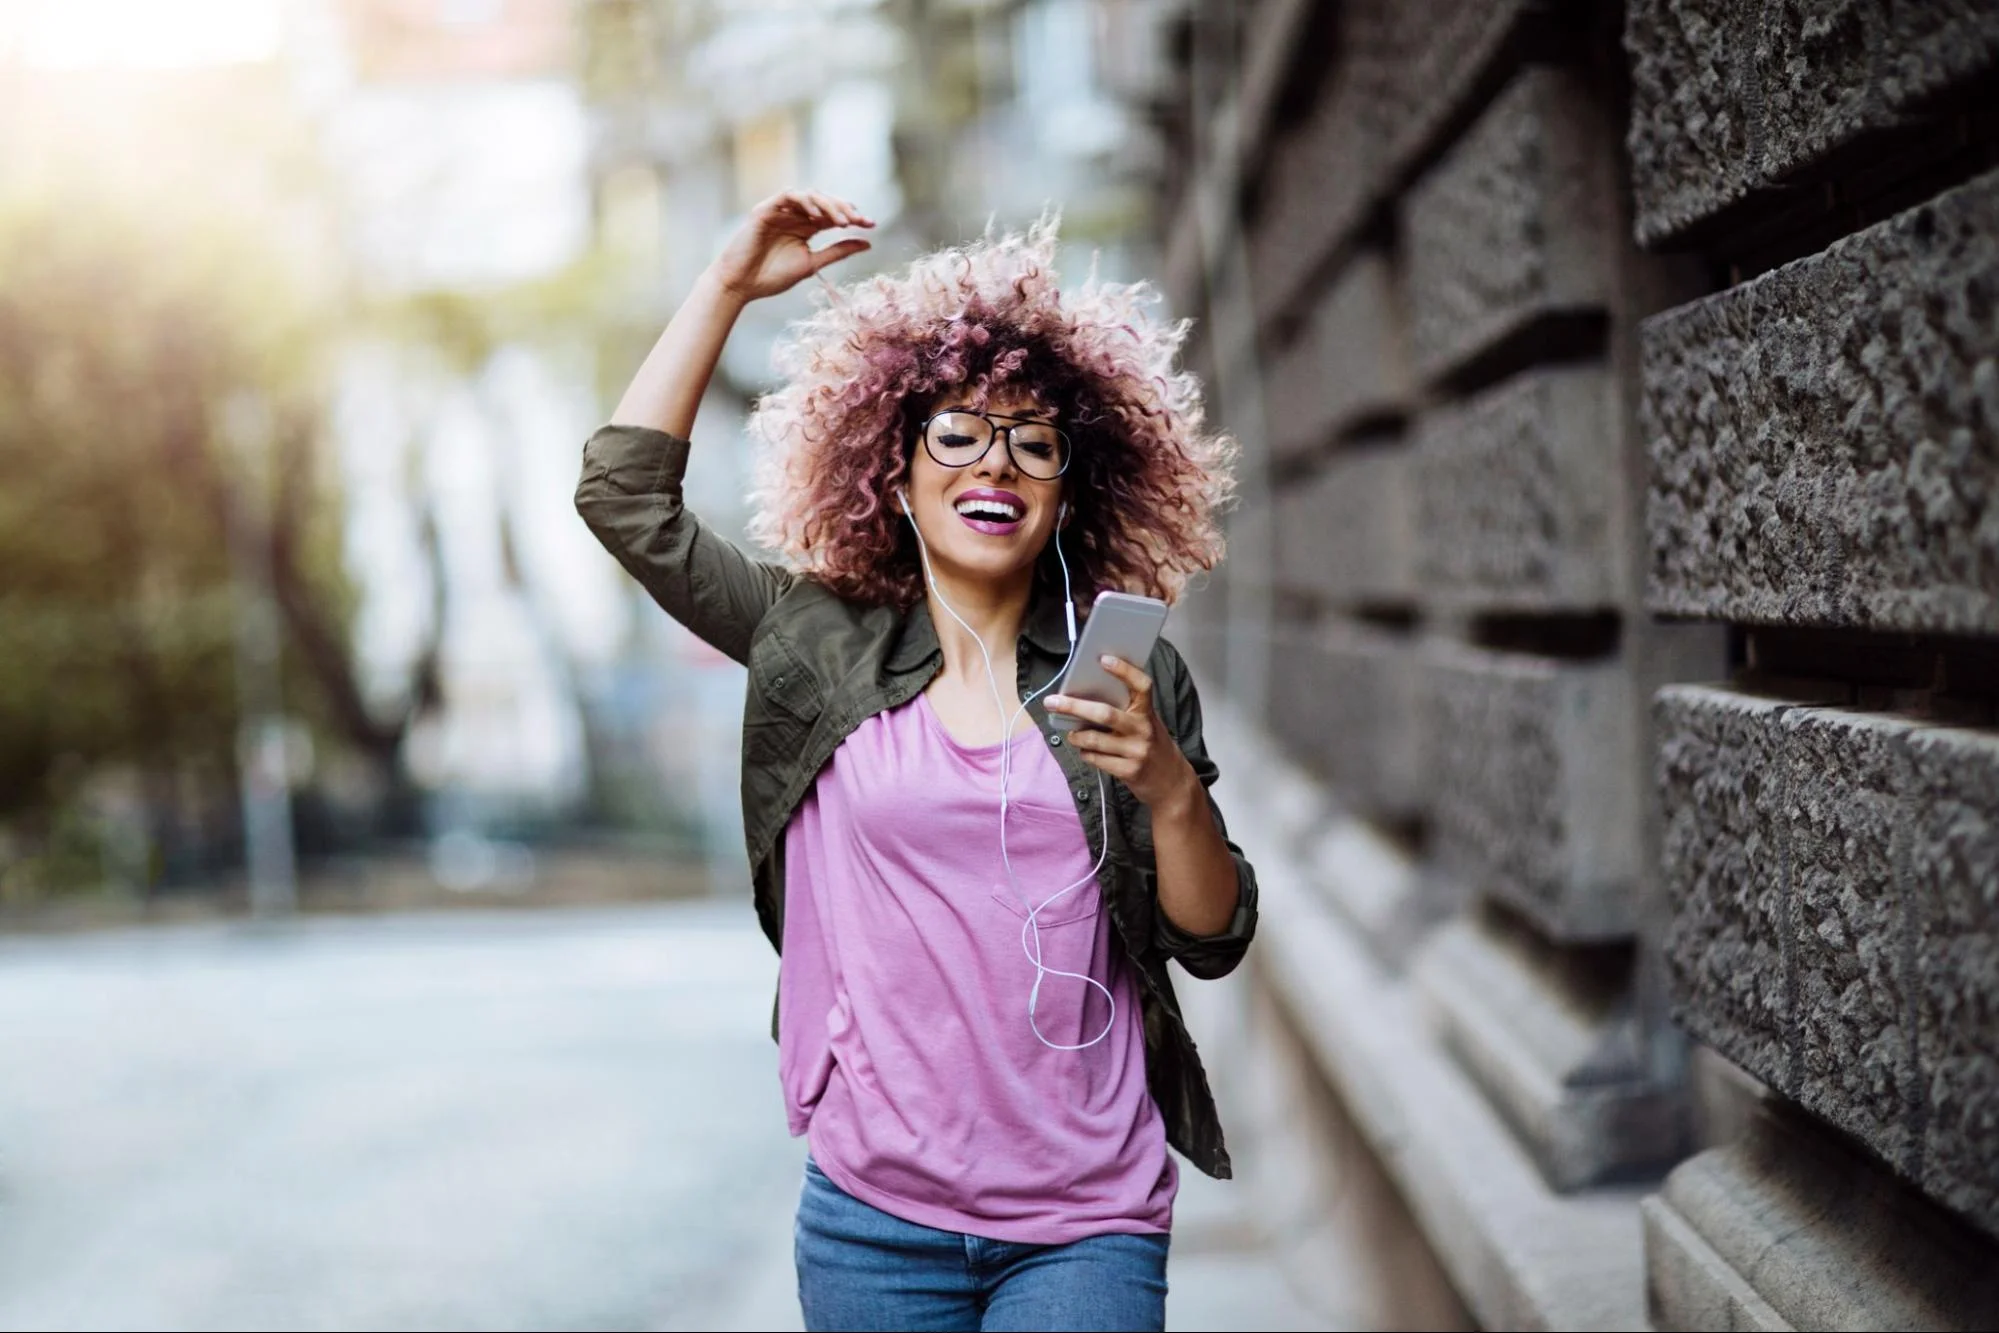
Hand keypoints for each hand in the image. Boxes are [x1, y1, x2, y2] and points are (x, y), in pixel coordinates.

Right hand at [710, 190, 873, 302]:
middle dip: (844, 208)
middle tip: (860, 220)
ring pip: (809, 195)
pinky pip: (787, 196)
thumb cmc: (772, 277)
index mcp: (806, 227)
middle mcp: (795, 215)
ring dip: (828, 205)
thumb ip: (838, 251)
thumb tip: (868, 243)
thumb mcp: (812, 263)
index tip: (872, 225)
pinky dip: (803, 201)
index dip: (853, 216)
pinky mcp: (764, 210)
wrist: (741, 285)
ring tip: (843, 221)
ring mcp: (780, 211)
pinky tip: (816, 215)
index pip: (833, 215)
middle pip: (825, 202)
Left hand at [1045, 657, 1198, 809]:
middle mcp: (1143, 730)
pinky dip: (1085, 753)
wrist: (1172, 783)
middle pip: (1104, 714)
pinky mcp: (1129, 771)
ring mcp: (1136, 752)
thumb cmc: (1153, 745)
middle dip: (1074, 707)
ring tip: (1071, 734)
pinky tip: (1085, 750)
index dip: (1124, 671)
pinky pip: (1096, 759)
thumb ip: (1126, 712)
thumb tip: (1087, 697)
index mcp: (1148, 713)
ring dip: (1076, 736)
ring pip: (1094, 740)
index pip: (1141, 686)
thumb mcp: (1147, 724)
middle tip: (1052, 702)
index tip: (1103, 660)